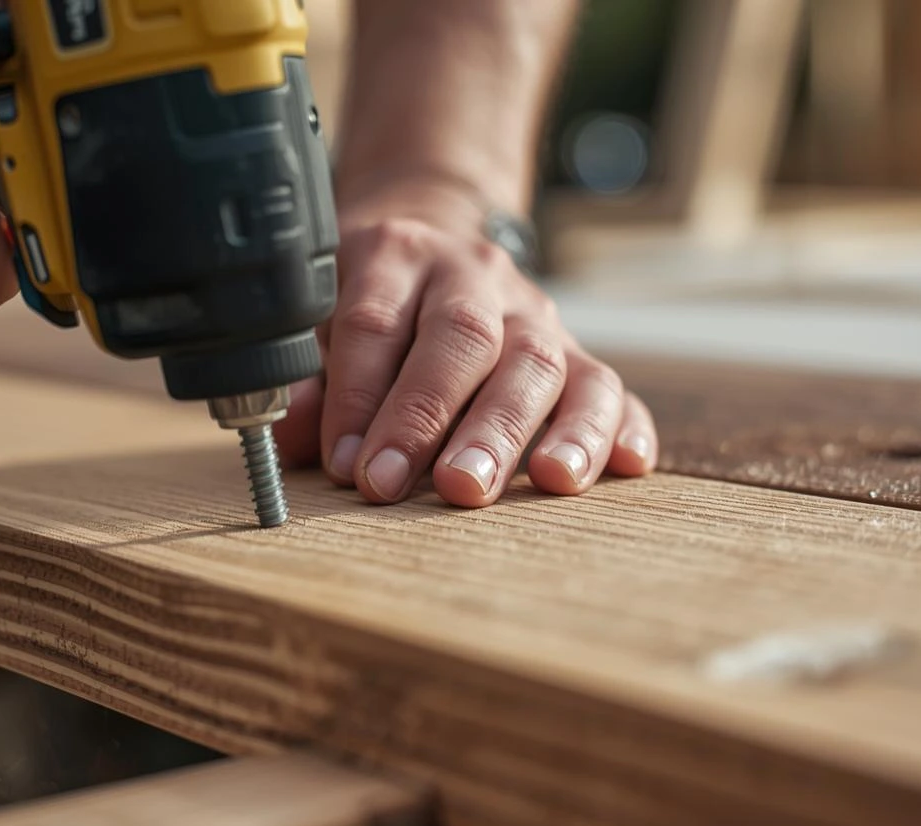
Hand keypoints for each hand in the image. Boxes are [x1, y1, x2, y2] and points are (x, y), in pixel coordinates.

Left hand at [274, 182, 658, 507]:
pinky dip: (619, 426)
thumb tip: (296, 442)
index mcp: (393, 256)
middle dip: (452, 417)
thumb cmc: (367, 308)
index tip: (353, 468)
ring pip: (545, 359)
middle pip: (466, 339)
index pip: (375, 324)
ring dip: (541, 426)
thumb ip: (308, 384)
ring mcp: (532, 311)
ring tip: (547, 482)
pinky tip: (625, 466)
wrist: (433, 242)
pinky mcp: (577, 350)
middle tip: (445, 487)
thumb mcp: (319, 323)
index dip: (361, 398)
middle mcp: (470, 275)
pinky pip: (611, 384)